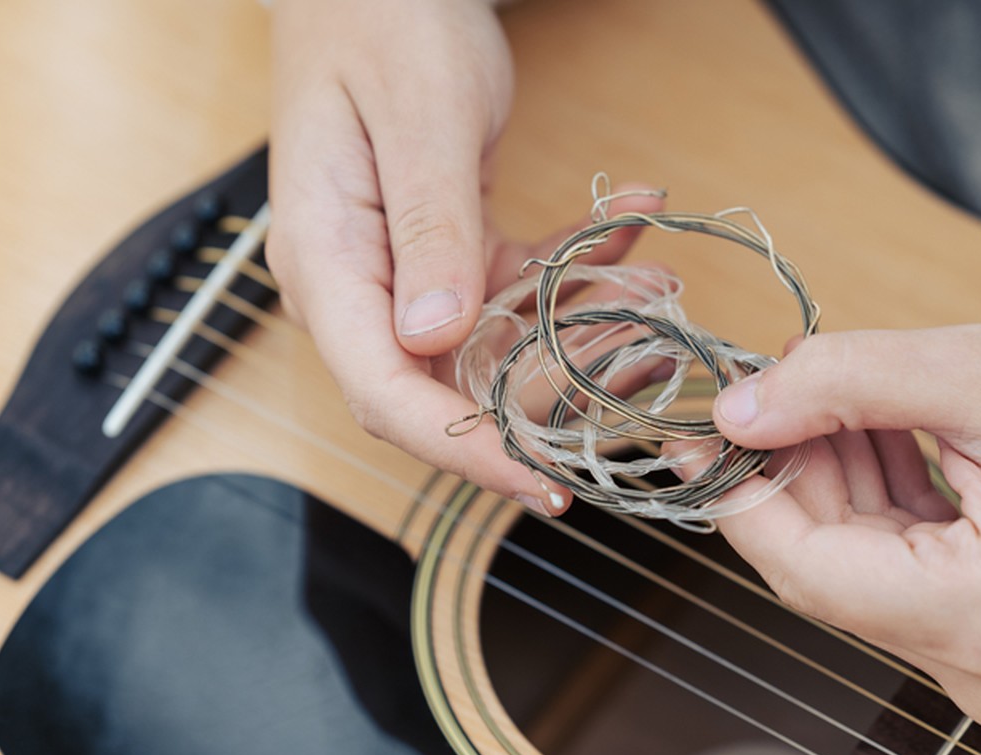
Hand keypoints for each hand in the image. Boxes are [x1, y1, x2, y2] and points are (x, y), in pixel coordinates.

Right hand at [267, 0, 660, 510]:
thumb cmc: (384, 22)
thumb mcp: (422, 118)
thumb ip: (429, 229)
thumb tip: (433, 335)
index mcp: (325, 260)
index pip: (381, 391)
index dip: (461, 448)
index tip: (540, 482)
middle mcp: (354, 282)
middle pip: (443, 385)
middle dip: (549, 384)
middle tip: (641, 354)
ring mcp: (395, 272)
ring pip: (493, 343)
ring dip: (579, 319)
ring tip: (655, 279)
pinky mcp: (438, 253)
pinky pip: (510, 289)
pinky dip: (572, 266)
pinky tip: (632, 220)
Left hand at [689, 326, 980, 728]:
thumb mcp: (974, 373)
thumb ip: (842, 386)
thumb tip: (736, 409)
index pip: (806, 569)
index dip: (739, 496)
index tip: (697, 433)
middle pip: (827, 568)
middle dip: (790, 472)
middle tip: (769, 385)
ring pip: (856, 567)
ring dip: (832, 478)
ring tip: (834, 392)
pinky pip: (896, 572)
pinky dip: (874, 500)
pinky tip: (871, 429)